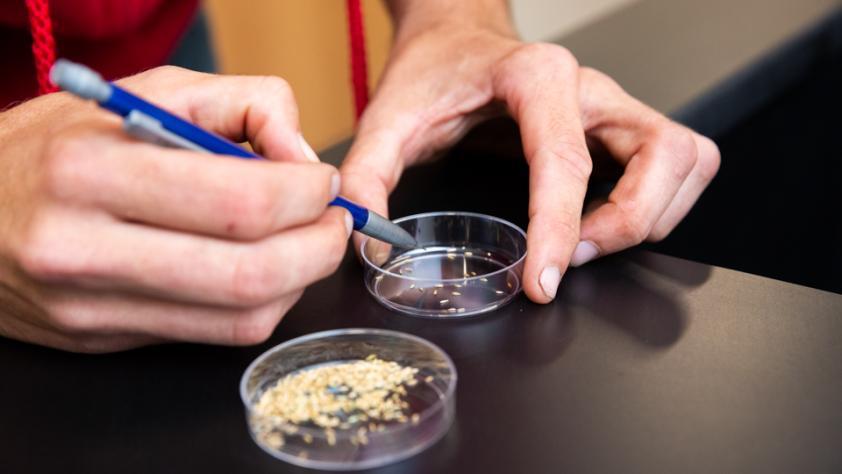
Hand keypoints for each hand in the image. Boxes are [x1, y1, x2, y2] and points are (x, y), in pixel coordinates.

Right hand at [0, 66, 350, 351]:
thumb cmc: (60, 144)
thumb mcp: (144, 93)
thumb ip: (241, 106)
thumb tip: (304, 159)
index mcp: (90, 171)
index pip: (239, 202)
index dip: (307, 194)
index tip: (324, 181)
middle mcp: (85, 249)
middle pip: (250, 271)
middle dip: (319, 246)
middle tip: (336, 221)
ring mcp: (93, 306)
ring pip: (242, 315)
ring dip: (300, 279)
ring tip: (308, 242)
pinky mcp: (104, 339)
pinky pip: (215, 335)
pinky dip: (263, 303)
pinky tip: (269, 270)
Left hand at [341, 20, 718, 303]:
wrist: (456, 36)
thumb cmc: (433, 71)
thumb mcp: (388, 118)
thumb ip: (368, 175)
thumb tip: (369, 241)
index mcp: (535, 77)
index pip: (566, 161)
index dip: (559, 229)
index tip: (543, 281)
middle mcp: (590, 86)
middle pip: (660, 157)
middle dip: (627, 223)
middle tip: (574, 257)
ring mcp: (615, 104)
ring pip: (686, 159)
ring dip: (654, 214)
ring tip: (593, 242)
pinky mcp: (624, 124)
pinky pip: (680, 163)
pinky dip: (663, 203)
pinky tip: (612, 221)